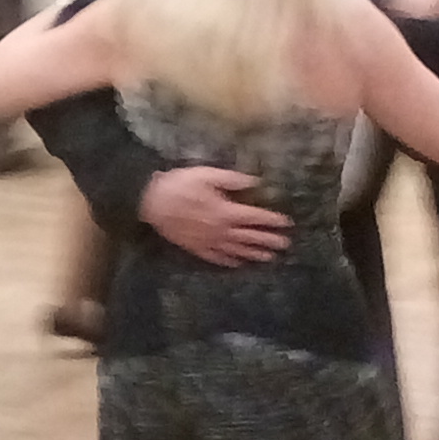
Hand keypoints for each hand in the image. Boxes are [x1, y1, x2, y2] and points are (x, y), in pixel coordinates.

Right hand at [140, 167, 291, 268]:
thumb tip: (256, 182)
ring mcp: (208, 242)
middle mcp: (221, 231)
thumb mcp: (207, 175)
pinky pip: (216, 258)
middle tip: (285, 245)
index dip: (272, 220)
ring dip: (254, 254)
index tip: (287, 223)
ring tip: (269, 258)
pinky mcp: (196, 248)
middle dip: (269, 240)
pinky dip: (229, 262)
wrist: (151, 201)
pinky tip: (238, 264)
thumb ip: (232, 180)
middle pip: (249, 237)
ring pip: (236, 250)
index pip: (255, 218)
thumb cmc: (180, 185)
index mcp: (225, 211)